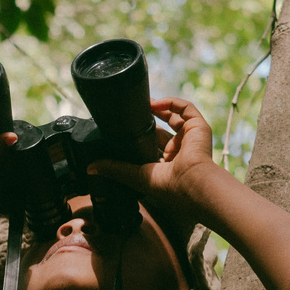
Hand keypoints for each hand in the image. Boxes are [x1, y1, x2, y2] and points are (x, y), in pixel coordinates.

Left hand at [86, 95, 229, 222]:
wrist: (192, 183)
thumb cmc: (169, 187)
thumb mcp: (136, 176)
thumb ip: (115, 169)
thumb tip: (90, 168)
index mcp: (168, 167)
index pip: (152, 148)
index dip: (139, 138)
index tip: (125, 130)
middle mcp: (181, 153)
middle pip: (162, 131)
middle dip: (147, 122)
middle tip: (132, 114)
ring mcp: (191, 139)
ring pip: (174, 117)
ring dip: (158, 108)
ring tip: (142, 104)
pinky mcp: (199, 128)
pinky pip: (186, 109)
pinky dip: (171, 103)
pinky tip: (155, 103)